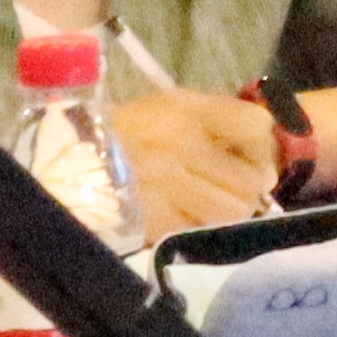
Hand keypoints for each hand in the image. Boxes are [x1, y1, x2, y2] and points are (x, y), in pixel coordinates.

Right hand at [107, 85, 284, 240]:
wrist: (69, 160)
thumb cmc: (130, 131)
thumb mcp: (173, 107)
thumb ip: (223, 123)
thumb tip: (267, 173)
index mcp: (188, 110)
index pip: (256, 127)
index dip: (263, 150)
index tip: (254, 163)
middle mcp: (180, 144)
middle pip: (250, 180)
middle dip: (246, 191)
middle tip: (231, 193)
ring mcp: (165, 184)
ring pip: (228, 211)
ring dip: (223, 213)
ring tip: (204, 207)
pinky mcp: (151, 219)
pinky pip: (195, 230)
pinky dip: (193, 227)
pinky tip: (178, 217)